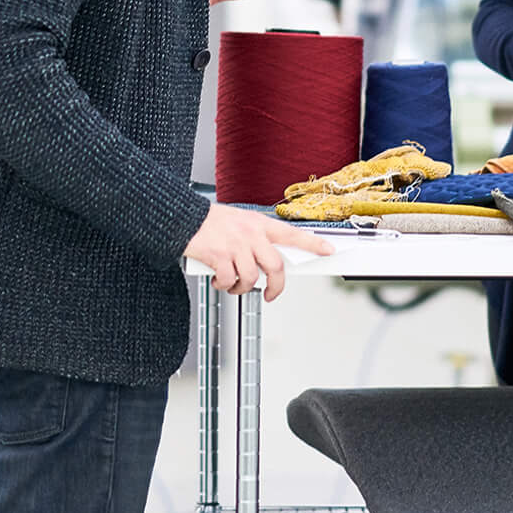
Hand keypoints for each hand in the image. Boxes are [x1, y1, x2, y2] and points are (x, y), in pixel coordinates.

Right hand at [183, 204, 334, 300]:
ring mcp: (235, 246)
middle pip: (275, 266)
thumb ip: (256, 239)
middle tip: (270, 294)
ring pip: (251, 278)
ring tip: (234, 284)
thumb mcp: (240, 222)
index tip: (328, 250)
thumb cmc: (211, 223)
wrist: (184, 218)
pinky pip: (229, 280)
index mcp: (259, 224)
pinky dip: (224, 286)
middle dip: (275, 286)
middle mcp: (250, 234)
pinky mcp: (219, 257)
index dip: (312, 244)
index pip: (292, 234)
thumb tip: (268, 262)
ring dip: (242, 288)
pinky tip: (219, 280)